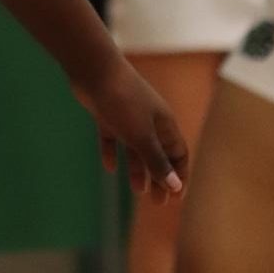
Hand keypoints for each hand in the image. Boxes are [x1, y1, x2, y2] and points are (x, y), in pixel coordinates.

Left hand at [75, 55, 188, 202]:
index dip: (179, 176)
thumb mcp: (142, 137)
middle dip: (159, 178)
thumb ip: (157, 162)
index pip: (179, 154)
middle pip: (158, 154)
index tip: (175, 198)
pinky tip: (109, 168)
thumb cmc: (123, 102)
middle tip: (157, 203)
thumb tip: (176, 186)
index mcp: (164, 124)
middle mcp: (148, 120)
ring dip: (137, 169)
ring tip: (137, 190)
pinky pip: (111, 137)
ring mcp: (126, 116)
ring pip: (135, 148)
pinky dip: (111, 152)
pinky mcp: (106, 113)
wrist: (94, 69)